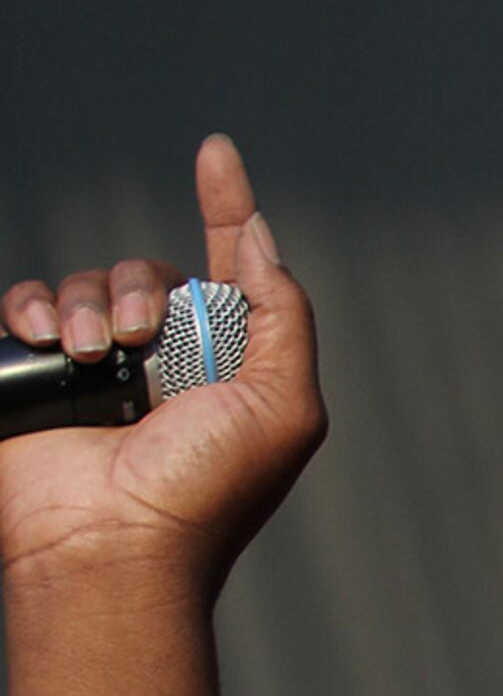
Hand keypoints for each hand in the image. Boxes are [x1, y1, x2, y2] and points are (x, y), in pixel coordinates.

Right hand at [0, 135, 326, 596]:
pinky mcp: (33, 377)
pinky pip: (24, 305)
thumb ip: (283, 316)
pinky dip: (30, 309)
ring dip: (88, 305)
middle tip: (138, 341)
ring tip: (91, 359)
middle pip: (150, 270)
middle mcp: (163, 361)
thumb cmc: (208, 487)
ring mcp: (96, 369)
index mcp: (228, 364)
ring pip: (87, 284)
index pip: (230, 267)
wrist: (111, 543)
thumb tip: (260, 239)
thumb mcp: (283, 404)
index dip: (227, 206)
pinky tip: (43, 343)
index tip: (216, 151)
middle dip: (144, 288)